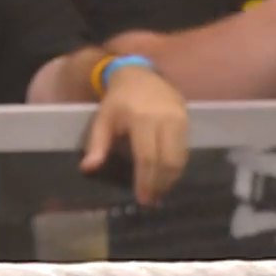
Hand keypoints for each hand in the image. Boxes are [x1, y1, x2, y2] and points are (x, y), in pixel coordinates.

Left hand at [81, 63, 188, 206]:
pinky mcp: (188, 120)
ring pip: (181, 157)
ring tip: (159, 192)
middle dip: (161, 184)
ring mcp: (180, 119)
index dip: (146, 180)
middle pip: (168, 160)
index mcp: (142, 119)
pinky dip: (177, 167)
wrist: (140, 75)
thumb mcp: (102, 120)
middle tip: (151, 200)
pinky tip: (166, 177)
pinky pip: (185, 149)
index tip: (142, 198)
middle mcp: (165, 120)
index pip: (148, 156)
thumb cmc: (117, 101)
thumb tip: (88, 169)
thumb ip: (96, 145)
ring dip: (171, 178)